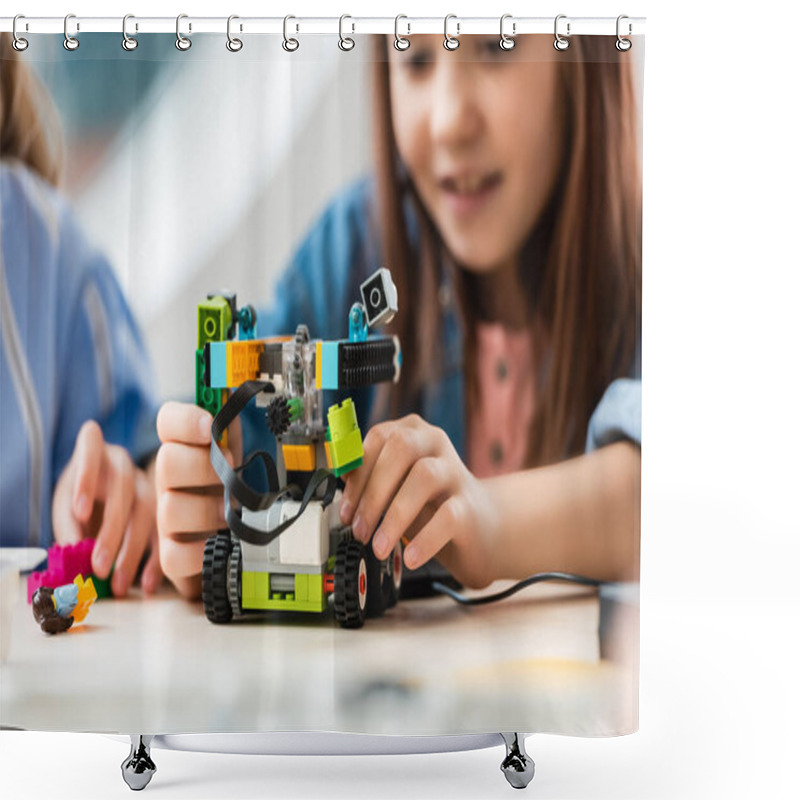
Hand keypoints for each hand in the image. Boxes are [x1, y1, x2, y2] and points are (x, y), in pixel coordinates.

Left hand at [52, 420, 161, 596]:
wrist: (105, 497)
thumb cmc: (81, 498)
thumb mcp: (66, 507)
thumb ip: (69, 527)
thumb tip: (75, 557)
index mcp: (97, 452)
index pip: (91, 448)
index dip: (86, 478)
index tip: (79, 512)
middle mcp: (125, 464)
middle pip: (123, 491)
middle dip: (111, 532)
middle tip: (99, 567)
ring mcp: (148, 484)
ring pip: (147, 513)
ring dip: (132, 552)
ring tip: (117, 584)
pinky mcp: (163, 508)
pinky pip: (164, 533)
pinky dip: (154, 561)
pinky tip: (146, 585)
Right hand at [155, 401, 238, 597]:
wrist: (233, 533)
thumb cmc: (236, 486)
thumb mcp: (240, 451)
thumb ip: (237, 427)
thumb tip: (242, 404)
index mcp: (184, 448)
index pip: (168, 421)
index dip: (184, 421)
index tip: (208, 427)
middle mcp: (169, 480)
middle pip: (167, 462)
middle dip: (205, 465)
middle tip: (233, 470)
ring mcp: (168, 517)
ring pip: (171, 507)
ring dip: (208, 508)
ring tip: (231, 510)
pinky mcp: (173, 554)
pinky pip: (174, 555)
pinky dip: (200, 550)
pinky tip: (220, 540)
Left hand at [338, 414, 499, 588]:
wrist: (480, 526)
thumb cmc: (430, 504)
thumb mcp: (394, 487)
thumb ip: (368, 480)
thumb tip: (339, 484)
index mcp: (412, 432)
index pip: (379, 438)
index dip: (357, 474)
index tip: (345, 509)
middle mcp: (435, 443)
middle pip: (401, 449)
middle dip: (373, 492)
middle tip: (359, 529)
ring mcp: (456, 471)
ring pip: (424, 477)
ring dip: (394, 516)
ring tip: (379, 546)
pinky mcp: (471, 504)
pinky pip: (447, 516)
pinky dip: (424, 539)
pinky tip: (410, 557)